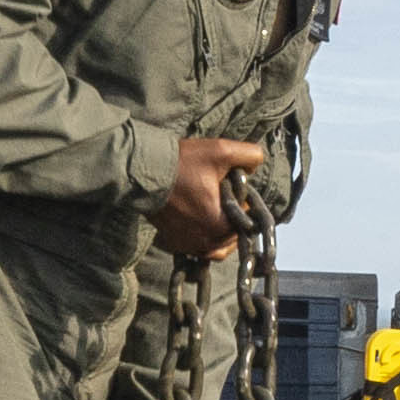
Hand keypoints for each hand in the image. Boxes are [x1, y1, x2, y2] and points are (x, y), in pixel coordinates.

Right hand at [155, 134, 267, 260]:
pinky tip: (202, 220)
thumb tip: (256, 166)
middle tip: (219, 194)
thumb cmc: (182, 163)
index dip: (243, 201)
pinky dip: (205, 238)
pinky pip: (198, 249)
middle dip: (232, 216)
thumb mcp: (221, 151)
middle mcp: (205, 243)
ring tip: (215, 208)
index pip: (247, 218)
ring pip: (219, 246)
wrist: (142, 171)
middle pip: (234, 234)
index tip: (229, 186)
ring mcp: (188, 246)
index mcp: (220, 226)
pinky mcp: (174, 244)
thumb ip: (250, 155)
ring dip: (222, 230)